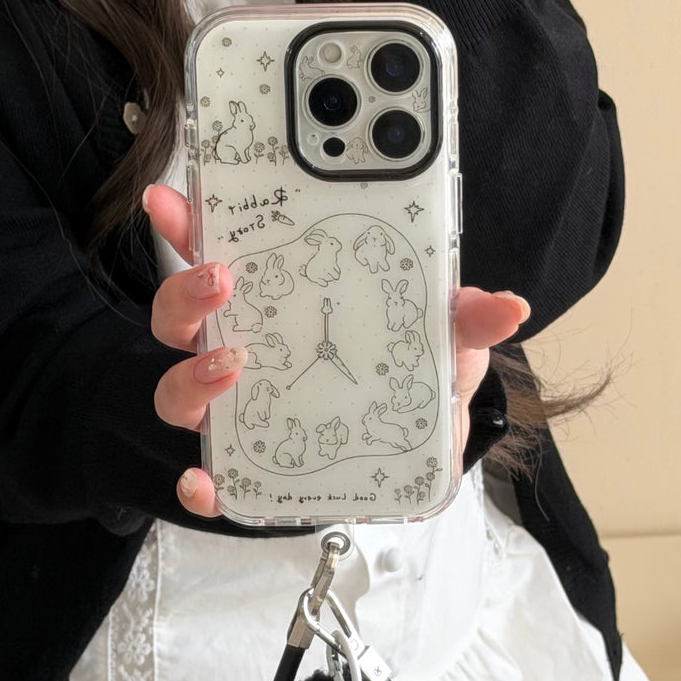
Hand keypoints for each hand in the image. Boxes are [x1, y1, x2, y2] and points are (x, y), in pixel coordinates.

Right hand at [144, 184, 529, 516]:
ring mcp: (242, 412)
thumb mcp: (444, 343)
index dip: (188, 224)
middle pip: (181, 320)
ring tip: (233, 367)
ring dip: (192, 379)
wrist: (417, 453)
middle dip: (186, 295)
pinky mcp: (252, 470)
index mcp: (280, 306)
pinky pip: (211, 480)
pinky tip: (207, 481)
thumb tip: (509, 307)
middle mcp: (247, 351)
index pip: (220, 254)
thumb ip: (465, 320)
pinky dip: (203, 483)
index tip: (171, 198)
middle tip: (223, 280)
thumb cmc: (415, 379)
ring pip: (180, 393)